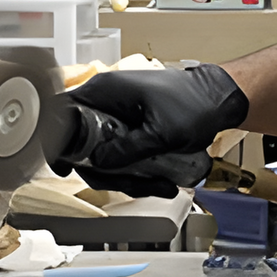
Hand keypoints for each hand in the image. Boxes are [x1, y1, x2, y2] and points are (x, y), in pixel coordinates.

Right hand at [50, 64, 249, 198]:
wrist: (219, 100)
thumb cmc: (195, 103)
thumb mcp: (161, 132)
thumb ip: (127, 149)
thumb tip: (98, 163)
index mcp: (105, 91)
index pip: (62, 113)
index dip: (57, 142)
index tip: (65, 166)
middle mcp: (106, 101)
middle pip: (83, 145)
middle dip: (107, 173)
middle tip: (134, 184)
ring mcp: (116, 115)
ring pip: (103, 155)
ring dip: (126, 177)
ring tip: (158, 185)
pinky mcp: (128, 128)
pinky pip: (119, 154)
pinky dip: (135, 171)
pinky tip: (158, 181)